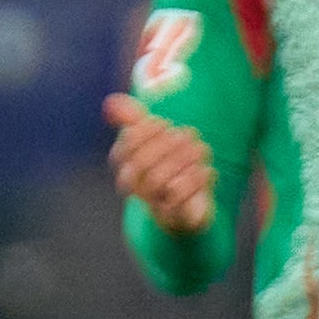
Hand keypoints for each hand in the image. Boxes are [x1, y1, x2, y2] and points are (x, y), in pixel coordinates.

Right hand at [104, 93, 214, 232]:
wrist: (187, 212)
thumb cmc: (169, 168)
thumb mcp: (154, 142)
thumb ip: (134, 120)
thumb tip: (111, 101)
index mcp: (127, 170)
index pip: (124, 150)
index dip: (143, 133)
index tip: (163, 122)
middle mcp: (138, 189)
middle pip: (142, 165)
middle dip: (166, 145)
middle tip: (188, 133)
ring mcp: (156, 205)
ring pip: (161, 182)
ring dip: (184, 160)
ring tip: (201, 148)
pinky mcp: (177, 217)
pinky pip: (181, 201)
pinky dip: (195, 182)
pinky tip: (207, 170)